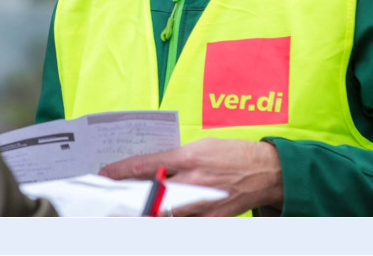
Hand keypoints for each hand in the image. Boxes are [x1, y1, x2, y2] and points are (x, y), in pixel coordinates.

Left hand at [99, 138, 282, 215]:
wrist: (267, 172)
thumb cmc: (232, 154)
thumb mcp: (201, 146)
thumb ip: (175, 158)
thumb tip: (149, 168)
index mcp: (189, 157)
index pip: (146, 164)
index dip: (122, 170)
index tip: (105, 174)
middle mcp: (194, 180)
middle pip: (150, 194)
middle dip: (127, 199)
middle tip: (110, 203)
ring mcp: (203, 203)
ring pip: (164, 214)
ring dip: (144, 214)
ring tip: (127, 215)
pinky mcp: (212, 219)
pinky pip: (184, 224)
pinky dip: (168, 223)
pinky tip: (157, 220)